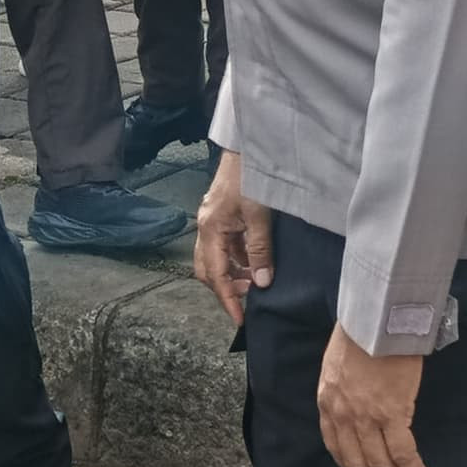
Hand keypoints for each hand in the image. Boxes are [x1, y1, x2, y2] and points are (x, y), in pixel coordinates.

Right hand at [192, 150, 273, 326]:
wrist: (249, 147)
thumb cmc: (252, 177)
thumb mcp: (260, 217)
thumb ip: (259, 251)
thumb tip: (261, 283)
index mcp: (210, 230)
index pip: (215, 275)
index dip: (227, 299)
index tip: (239, 319)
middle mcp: (205, 227)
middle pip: (207, 269)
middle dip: (225, 288)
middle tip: (248, 300)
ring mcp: (211, 220)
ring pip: (215, 258)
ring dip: (232, 273)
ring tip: (256, 281)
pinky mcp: (221, 215)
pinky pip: (224, 245)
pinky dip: (236, 259)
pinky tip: (254, 260)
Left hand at [317, 327, 429, 466]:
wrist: (376, 319)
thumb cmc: (360, 334)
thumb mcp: (336, 366)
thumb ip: (342, 391)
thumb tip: (358, 407)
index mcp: (327, 403)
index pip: (336, 448)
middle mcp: (343, 416)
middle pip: (359, 462)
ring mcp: (366, 417)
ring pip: (381, 463)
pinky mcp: (391, 413)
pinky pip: (402, 453)